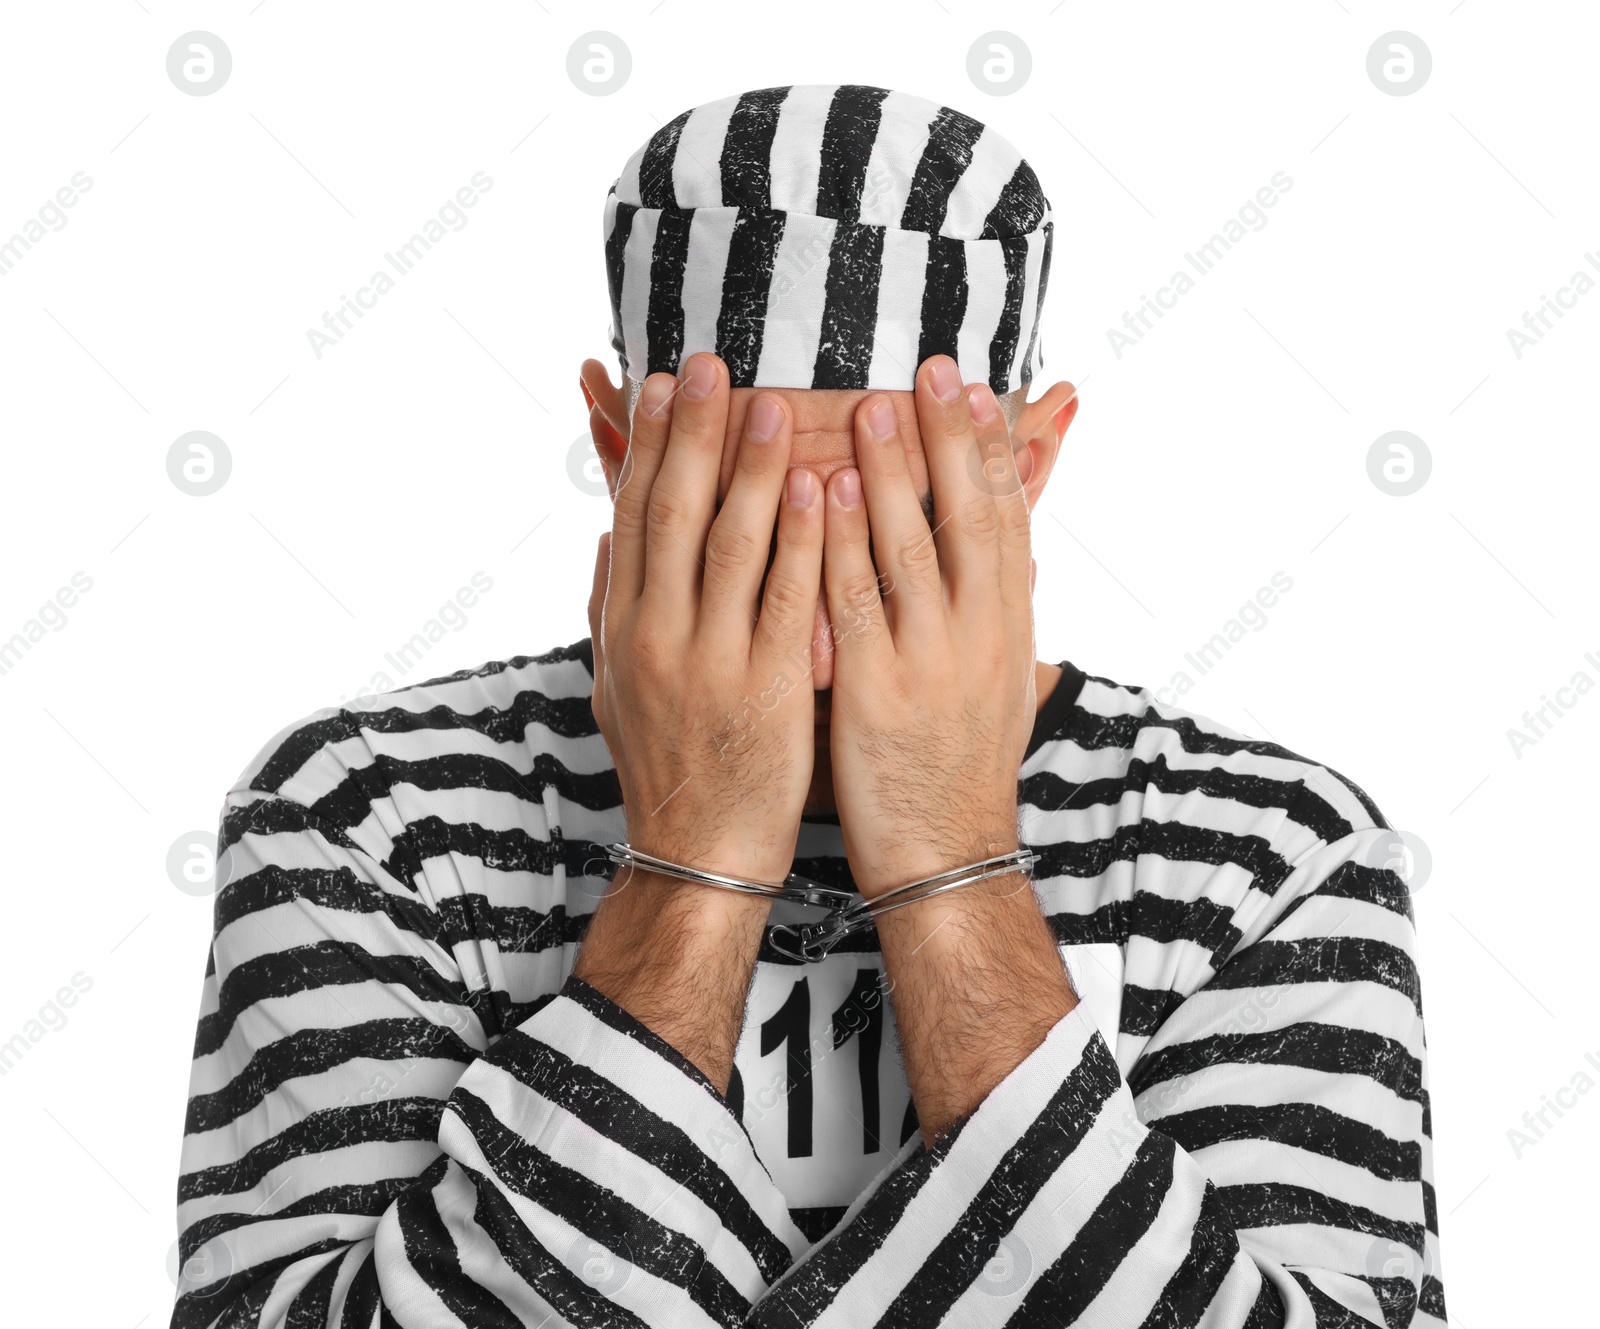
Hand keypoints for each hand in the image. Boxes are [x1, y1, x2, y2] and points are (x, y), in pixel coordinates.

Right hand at [587, 351, 823, 887]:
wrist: (700, 854)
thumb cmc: (667, 764)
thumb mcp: (614, 686)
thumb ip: (608, 607)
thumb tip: (606, 536)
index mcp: (624, 628)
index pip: (635, 517)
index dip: (651, 446)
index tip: (666, 384)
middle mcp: (659, 636)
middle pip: (676, 516)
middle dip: (695, 434)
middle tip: (715, 363)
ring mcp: (712, 663)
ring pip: (731, 547)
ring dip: (751, 469)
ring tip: (774, 403)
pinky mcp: (770, 690)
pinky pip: (788, 602)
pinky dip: (801, 540)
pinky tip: (817, 487)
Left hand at [821, 355, 1036, 896]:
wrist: (948, 857)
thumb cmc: (961, 770)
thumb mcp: (998, 683)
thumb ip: (991, 613)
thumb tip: (999, 557)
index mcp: (1010, 629)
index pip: (1006, 519)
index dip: (989, 449)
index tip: (973, 387)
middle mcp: (980, 635)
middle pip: (968, 516)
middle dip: (947, 437)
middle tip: (926, 366)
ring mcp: (931, 660)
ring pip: (912, 546)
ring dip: (892, 469)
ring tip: (870, 402)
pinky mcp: (878, 691)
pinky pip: (856, 600)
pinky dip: (842, 539)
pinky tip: (826, 487)